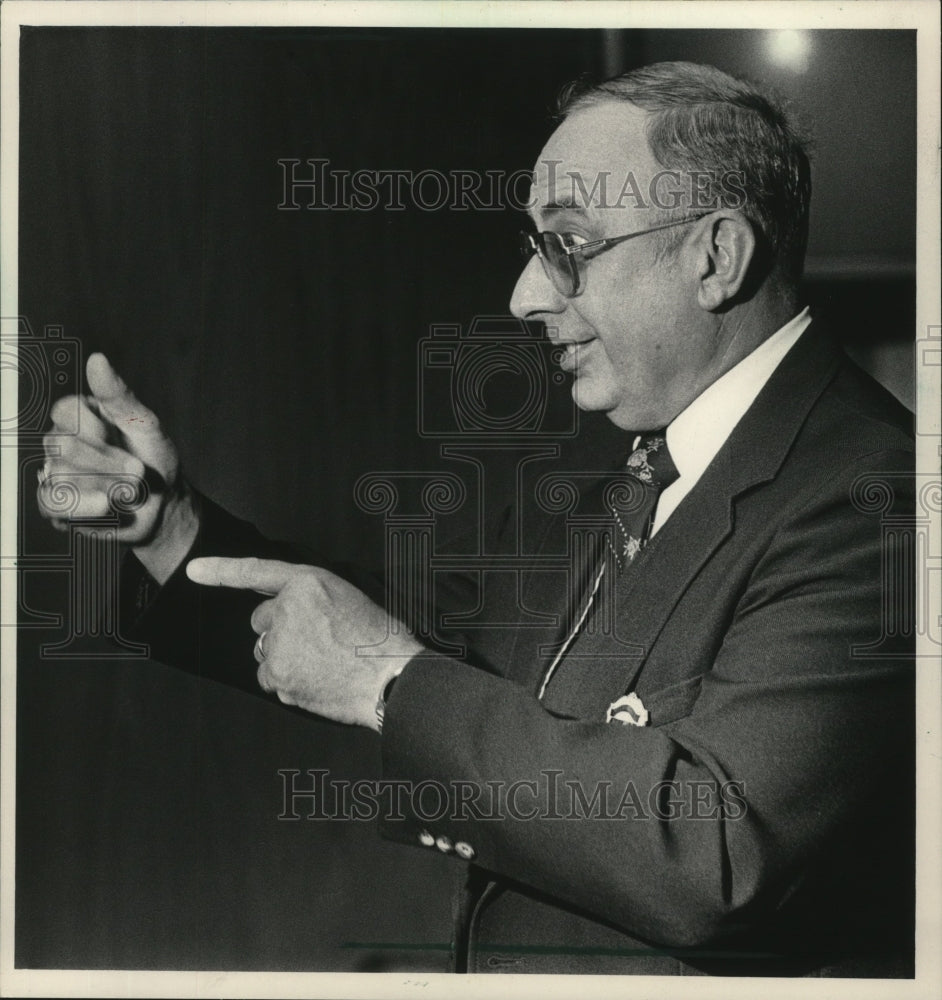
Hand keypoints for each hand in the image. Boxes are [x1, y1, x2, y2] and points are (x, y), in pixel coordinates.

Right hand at [38, 352, 197, 582]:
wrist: (165, 506)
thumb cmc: (155, 459)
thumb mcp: (145, 425)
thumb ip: (118, 395)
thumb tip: (97, 359)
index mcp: (81, 415)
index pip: (66, 410)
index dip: (93, 426)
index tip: (115, 435)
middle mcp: (61, 441)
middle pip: (65, 444)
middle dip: (109, 461)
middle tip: (139, 471)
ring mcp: (55, 474)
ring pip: (61, 475)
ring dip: (106, 485)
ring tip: (130, 491)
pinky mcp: (57, 506)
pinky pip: (53, 504)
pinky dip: (83, 506)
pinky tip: (106, 505)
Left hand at [186, 557, 423, 728]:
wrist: (391, 677)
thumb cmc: (379, 639)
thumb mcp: (346, 597)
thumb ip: (309, 599)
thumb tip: (280, 618)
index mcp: (307, 581)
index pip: (255, 572)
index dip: (221, 571)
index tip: (193, 571)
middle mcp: (288, 608)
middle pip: (262, 622)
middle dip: (280, 631)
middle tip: (317, 643)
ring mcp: (280, 642)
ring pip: (265, 651)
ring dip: (283, 658)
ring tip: (322, 664)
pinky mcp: (279, 674)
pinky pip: (269, 678)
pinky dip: (286, 682)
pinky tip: (315, 681)